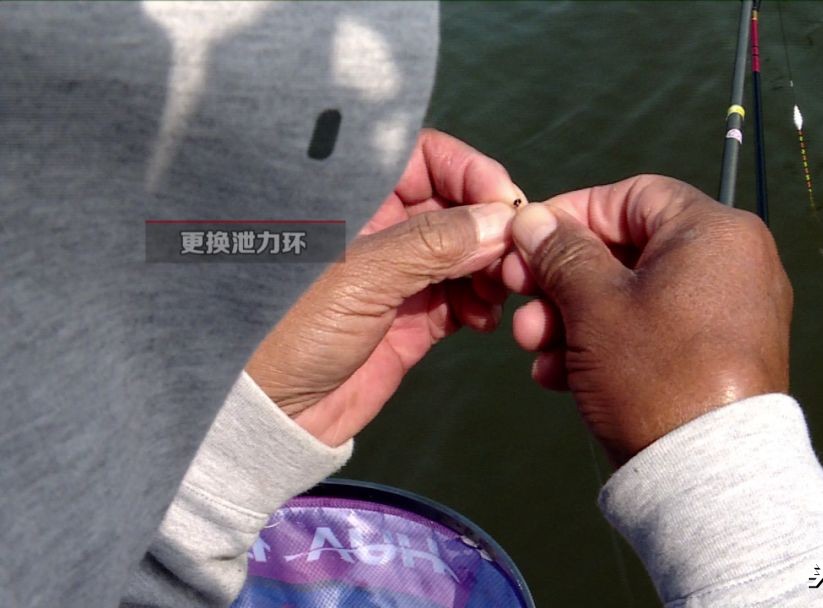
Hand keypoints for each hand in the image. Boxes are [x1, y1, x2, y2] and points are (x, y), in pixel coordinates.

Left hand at [246, 129, 523, 446]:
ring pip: (464, 252)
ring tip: (500, 290)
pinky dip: (481, 303)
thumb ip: (433, 243)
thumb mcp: (360, 276)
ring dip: (490, 267)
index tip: (503, 199)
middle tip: (513, 254)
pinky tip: (484, 318)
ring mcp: (397, 274)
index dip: (467, 170)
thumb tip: (501, 219)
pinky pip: (462, 297)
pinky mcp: (412, 318)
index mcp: (351, 197)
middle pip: (453, 204)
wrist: (268, 417)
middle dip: (488, 225)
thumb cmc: (287, 330)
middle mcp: (378, 228)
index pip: (422, 156)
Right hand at [502, 175, 791, 464]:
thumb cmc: (653, 373)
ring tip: (534, 348)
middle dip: (563, 280)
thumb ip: (561, 253)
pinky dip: (610, 344)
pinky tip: (559, 375)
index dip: (570, 214)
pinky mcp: (722, 354)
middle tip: (519, 301)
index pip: (630, 197)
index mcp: (714, 230)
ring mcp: (732, 311)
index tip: (526, 240)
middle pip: (629, 250)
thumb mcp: (594, 305)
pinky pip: (658, 330)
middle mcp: (734, 261)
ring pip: (636, 295)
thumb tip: (533, 217)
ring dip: (575, 317)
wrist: (708, 476)